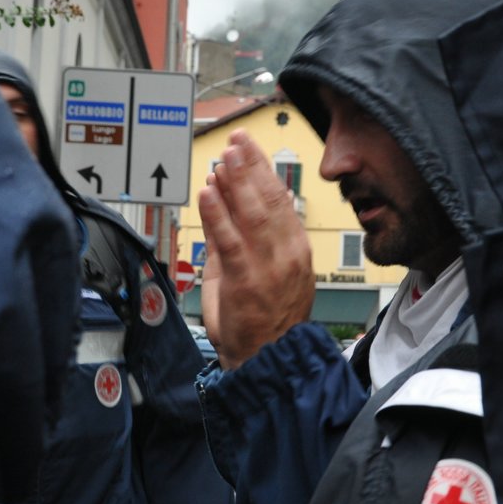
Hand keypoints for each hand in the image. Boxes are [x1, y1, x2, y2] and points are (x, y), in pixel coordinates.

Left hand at [198, 130, 314, 368]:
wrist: (270, 361)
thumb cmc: (265, 323)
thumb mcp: (258, 274)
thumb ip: (238, 243)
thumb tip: (220, 210)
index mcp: (294, 249)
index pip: (281, 199)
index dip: (263, 170)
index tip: (248, 149)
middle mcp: (286, 254)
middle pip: (269, 200)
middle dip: (250, 167)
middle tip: (236, 142)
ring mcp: (268, 268)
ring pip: (252, 215)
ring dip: (236, 183)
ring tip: (222, 159)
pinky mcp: (246, 282)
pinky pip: (230, 243)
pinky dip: (218, 215)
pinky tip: (208, 193)